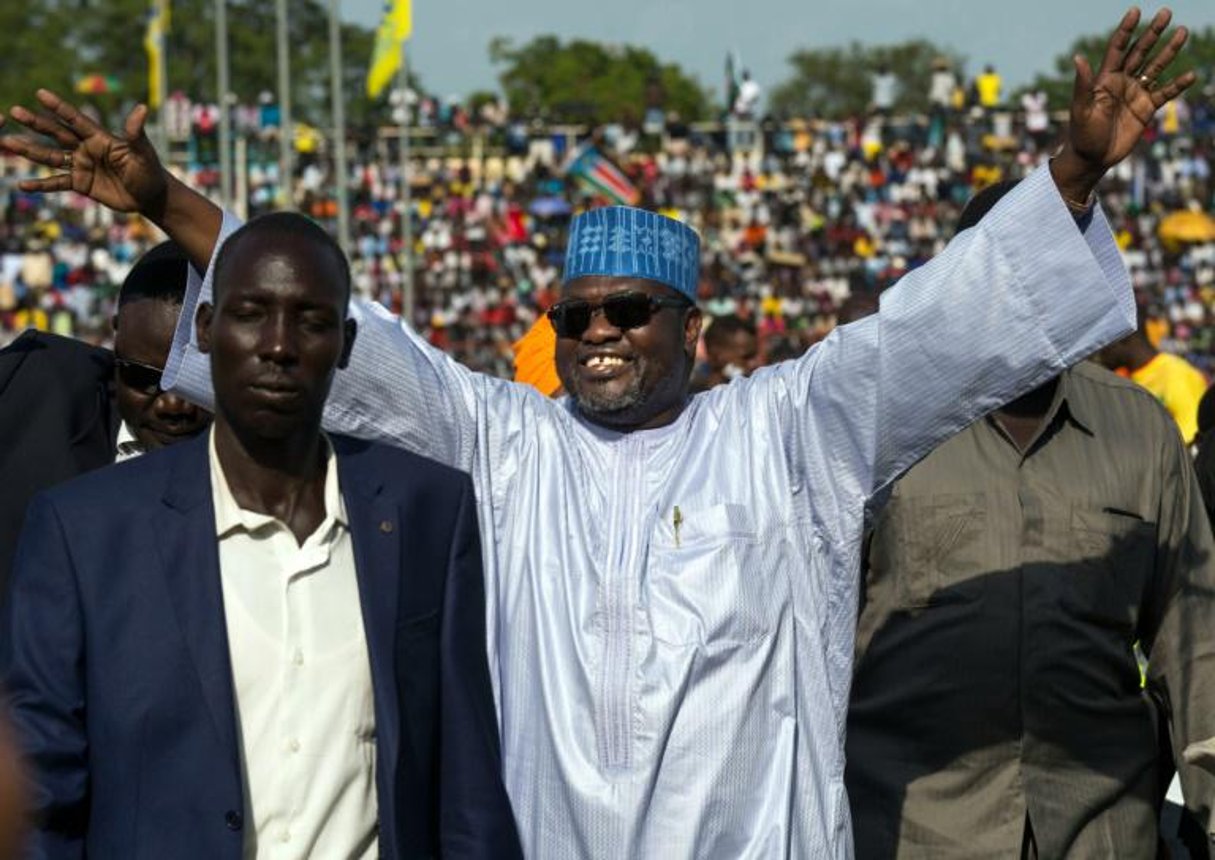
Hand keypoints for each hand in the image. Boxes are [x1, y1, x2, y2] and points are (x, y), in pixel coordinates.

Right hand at [1, 89, 167, 215]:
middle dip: (36, 123)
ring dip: (29, 151)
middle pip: (56, 133)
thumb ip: (136, 133)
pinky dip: (40, 184)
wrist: (149, 196)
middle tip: (14, 111)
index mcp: (99, 137)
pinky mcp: (80, 184)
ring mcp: (80, 165)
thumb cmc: (149, 171)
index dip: (59, 108)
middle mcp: (85, 148)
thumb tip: (141, 107)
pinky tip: (22, 184)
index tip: (40, 93)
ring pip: (50, 157)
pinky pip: (56, 183)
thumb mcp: (143, 153)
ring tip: (7, 143)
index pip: (76, 120)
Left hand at [1053, 7, 1196, 201]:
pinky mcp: (1146, 108)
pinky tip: (1190, 75)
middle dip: (1153, 33)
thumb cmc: (1082, 134)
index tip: (1136, 11)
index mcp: (1105, 79)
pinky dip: (1178, 84)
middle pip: (1140, 52)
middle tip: (1166, 13)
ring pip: (1156, 67)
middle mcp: (1122, 82)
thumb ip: (1083, 84)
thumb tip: (1078, 57)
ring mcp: (1136, 93)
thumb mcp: (1081, 109)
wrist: (1092, 158)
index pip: (1117, 48)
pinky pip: (1165, 93)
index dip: (1126, 30)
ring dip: (1169, 51)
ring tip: (1182, 32)